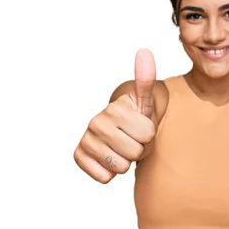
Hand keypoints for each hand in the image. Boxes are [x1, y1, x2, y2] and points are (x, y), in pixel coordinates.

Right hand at [74, 49, 156, 183]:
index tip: (140, 126)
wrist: (117, 132)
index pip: (148, 135)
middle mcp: (96, 123)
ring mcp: (86, 140)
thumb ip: (145, 79)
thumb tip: (144, 51)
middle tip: (131, 139)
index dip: (149, 135)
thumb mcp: (143, 100)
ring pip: (121, 167)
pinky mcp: (79, 157)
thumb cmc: (134, 117)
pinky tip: (108, 158)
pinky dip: (110, 173)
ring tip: (121, 148)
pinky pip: (104, 178)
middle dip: (138, 150)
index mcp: (114, 109)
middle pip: (135, 153)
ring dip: (125, 162)